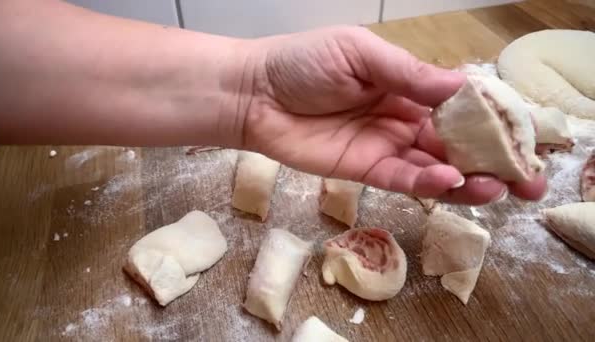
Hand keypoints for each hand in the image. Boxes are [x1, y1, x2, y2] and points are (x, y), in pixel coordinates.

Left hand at [239, 26, 545, 204]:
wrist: (253, 94)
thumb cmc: (302, 63)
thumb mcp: (360, 54)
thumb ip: (408, 73)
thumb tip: (462, 86)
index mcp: (406, 84)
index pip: (458, 105)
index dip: (490, 121)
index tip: (521, 135)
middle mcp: (402, 117)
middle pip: (455, 142)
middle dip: (491, 160)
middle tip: (527, 179)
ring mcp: (385, 146)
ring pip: (435, 167)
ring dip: (467, 179)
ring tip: (499, 188)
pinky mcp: (364, 171)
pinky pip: (402, 180)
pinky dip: (426, 183)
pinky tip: (449, 182)